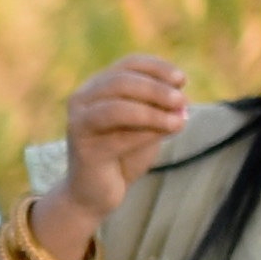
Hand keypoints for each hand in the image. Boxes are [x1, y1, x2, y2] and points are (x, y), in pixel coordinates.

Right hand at [57, 58, 196, 239]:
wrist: (97, 194)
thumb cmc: (122, 156)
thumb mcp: (146, 128)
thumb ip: (159, 112)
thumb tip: (181, 102)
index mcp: (96, 87)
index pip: (128, 64)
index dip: (156, 68)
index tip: (181, 80)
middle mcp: (81, 100)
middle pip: (121, 81)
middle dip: (156, 89)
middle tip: (182, 100)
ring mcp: (78, 123)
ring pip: (117, 107)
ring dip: (153, 111)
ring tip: (179, 119)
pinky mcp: (84, 149)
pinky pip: (119, 136)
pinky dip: (147, 133)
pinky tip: (169, 132)